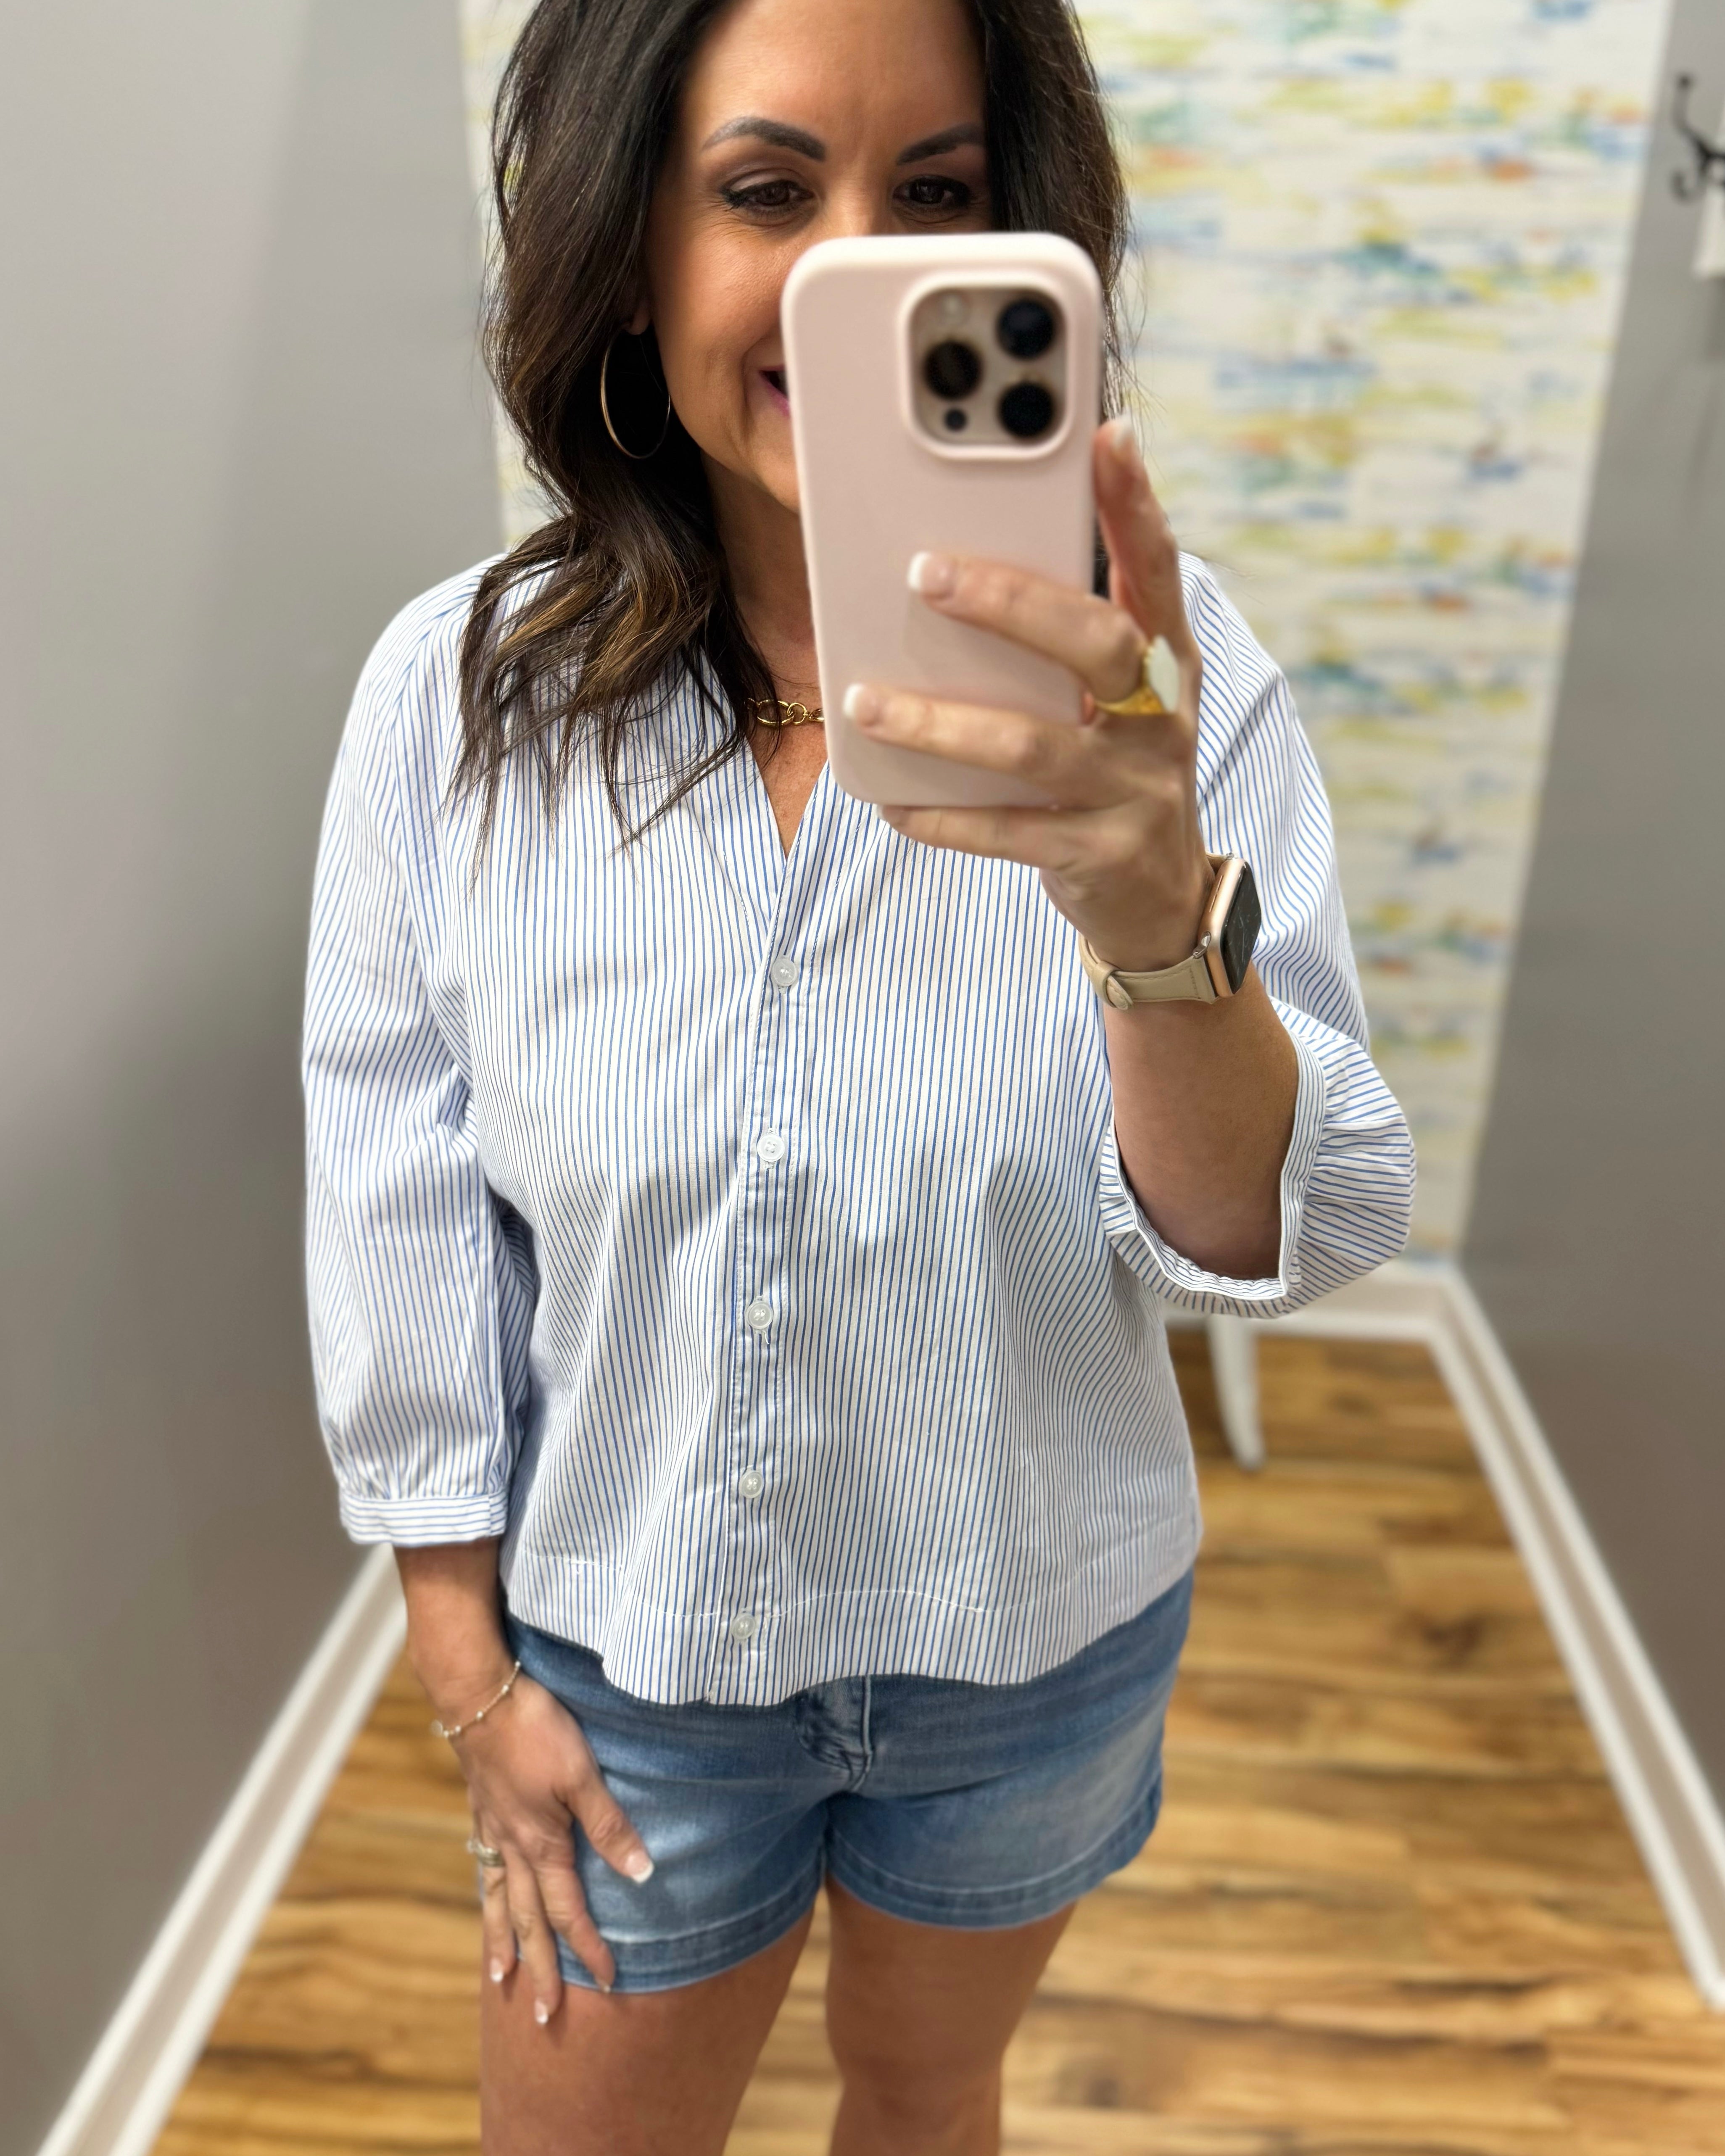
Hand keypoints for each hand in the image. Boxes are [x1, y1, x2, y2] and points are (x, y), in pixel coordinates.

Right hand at [438, 1657, 652, 2018]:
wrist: (480, 1695)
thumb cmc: (536, 1729)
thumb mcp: (582, 1775)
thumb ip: (609, 1825)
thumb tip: (642, 1874)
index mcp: (542, 1845)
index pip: (569, 1911)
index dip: (589, 1947)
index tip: (608, 1981)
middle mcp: (513, 1847)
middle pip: (527, 1920)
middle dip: (539, 1967)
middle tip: (540, 2014)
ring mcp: (493, 1828)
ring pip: (496, 1899)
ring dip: (501, 1939)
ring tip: (499, 1974)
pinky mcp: (481, 1807)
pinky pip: (483, 1866)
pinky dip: (485, 1893)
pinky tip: (487, 1895)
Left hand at [845, 417, 1213, 973]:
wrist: (1160, 902)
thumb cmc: (1116, 773)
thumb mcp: (1116, 701)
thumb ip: (1067, 638)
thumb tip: (969, 563)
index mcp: (1168, 665)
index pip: (1156, 572)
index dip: (1137, 506)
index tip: (1108, 438)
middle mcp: (1163, 721)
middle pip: (1100, 647)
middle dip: (1012, 604)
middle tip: (925, 572)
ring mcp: (1135, 791)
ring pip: (1035, 746)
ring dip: (943, 723)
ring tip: (867, 702)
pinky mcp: (1098, 855)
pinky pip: (1010, 833)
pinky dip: (946, 818)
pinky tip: (893, 804)